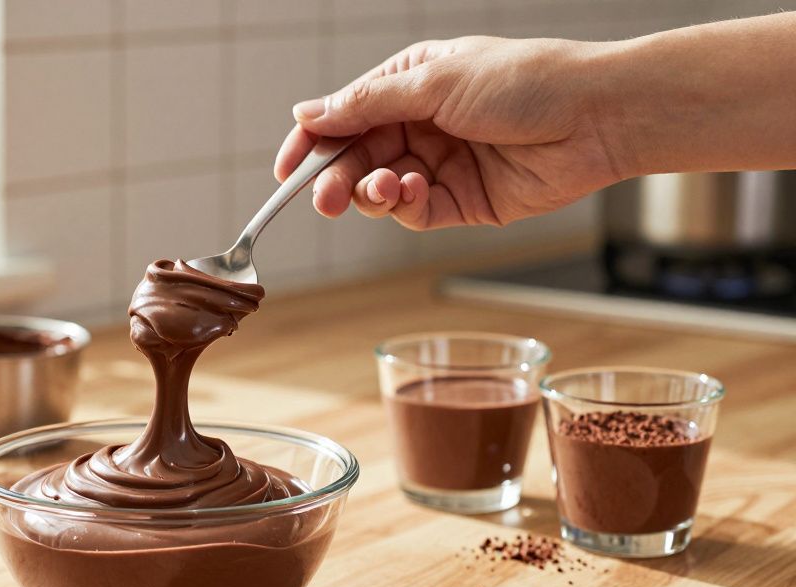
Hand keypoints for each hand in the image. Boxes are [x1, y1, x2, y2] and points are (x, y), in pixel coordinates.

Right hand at [276, 36, 620, 229]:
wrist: (597, 117)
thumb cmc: (526, 80)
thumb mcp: (436, 82)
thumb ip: (367, 105)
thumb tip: (306, 113)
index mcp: (410, 84)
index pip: (343, 116)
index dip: (309, 143)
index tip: (284, 171)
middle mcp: (421, 124)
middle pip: (355, 158)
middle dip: (336, 178)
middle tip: (325, 198)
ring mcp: (440, 164)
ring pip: (379, 189)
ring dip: (371, 193)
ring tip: (383, 189)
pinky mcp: (462, 202)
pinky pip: (414, 212)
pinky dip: (404, 205)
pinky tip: (414, 190)